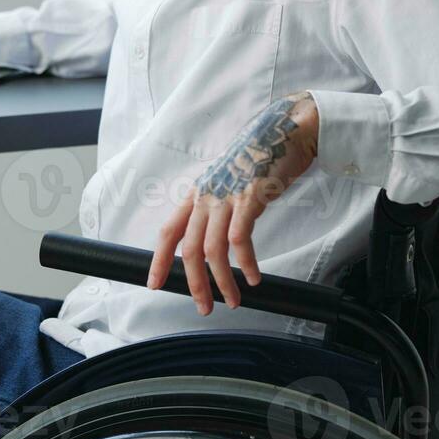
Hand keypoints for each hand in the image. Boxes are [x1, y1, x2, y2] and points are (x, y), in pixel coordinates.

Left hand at [147, 91, 319, 313]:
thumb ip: (216, 207)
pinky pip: (240, 241)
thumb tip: (212, 240)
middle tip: (204, 307)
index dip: (158, 260)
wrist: (284, 132)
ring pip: (213, 250)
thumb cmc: (258, 161)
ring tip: (233, 300)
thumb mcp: (227, 182)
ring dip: (222, 281)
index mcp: (197, 194)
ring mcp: (226, 197)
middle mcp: (206, 196)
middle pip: (190, 249)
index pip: (169, 231)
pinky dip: (245, 264)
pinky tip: (253, 277)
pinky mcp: (249, 199)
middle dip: (194, 284)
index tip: (154, 284)